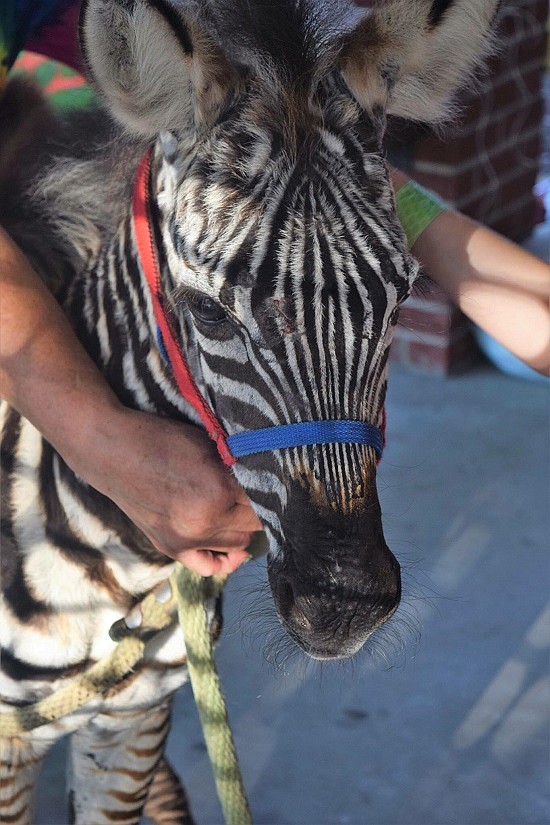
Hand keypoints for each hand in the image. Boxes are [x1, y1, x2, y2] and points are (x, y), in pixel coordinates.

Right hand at [0, 228, 262, 575]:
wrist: (110, 449)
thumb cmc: (162, 437)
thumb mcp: (210, 442)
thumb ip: (242, 463)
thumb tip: (276, 472)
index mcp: (219, 495)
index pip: (268, 505)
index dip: (281, 494)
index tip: (289, 484)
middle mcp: (204, 525)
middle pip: (256, 528)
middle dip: (267, 511)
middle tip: (272, 494)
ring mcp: (185, 540)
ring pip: (238, 546)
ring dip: (249, 530)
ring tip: (253, 511)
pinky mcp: (170, 547)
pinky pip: (207, 564)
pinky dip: (225, 559)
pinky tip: (234, 548)